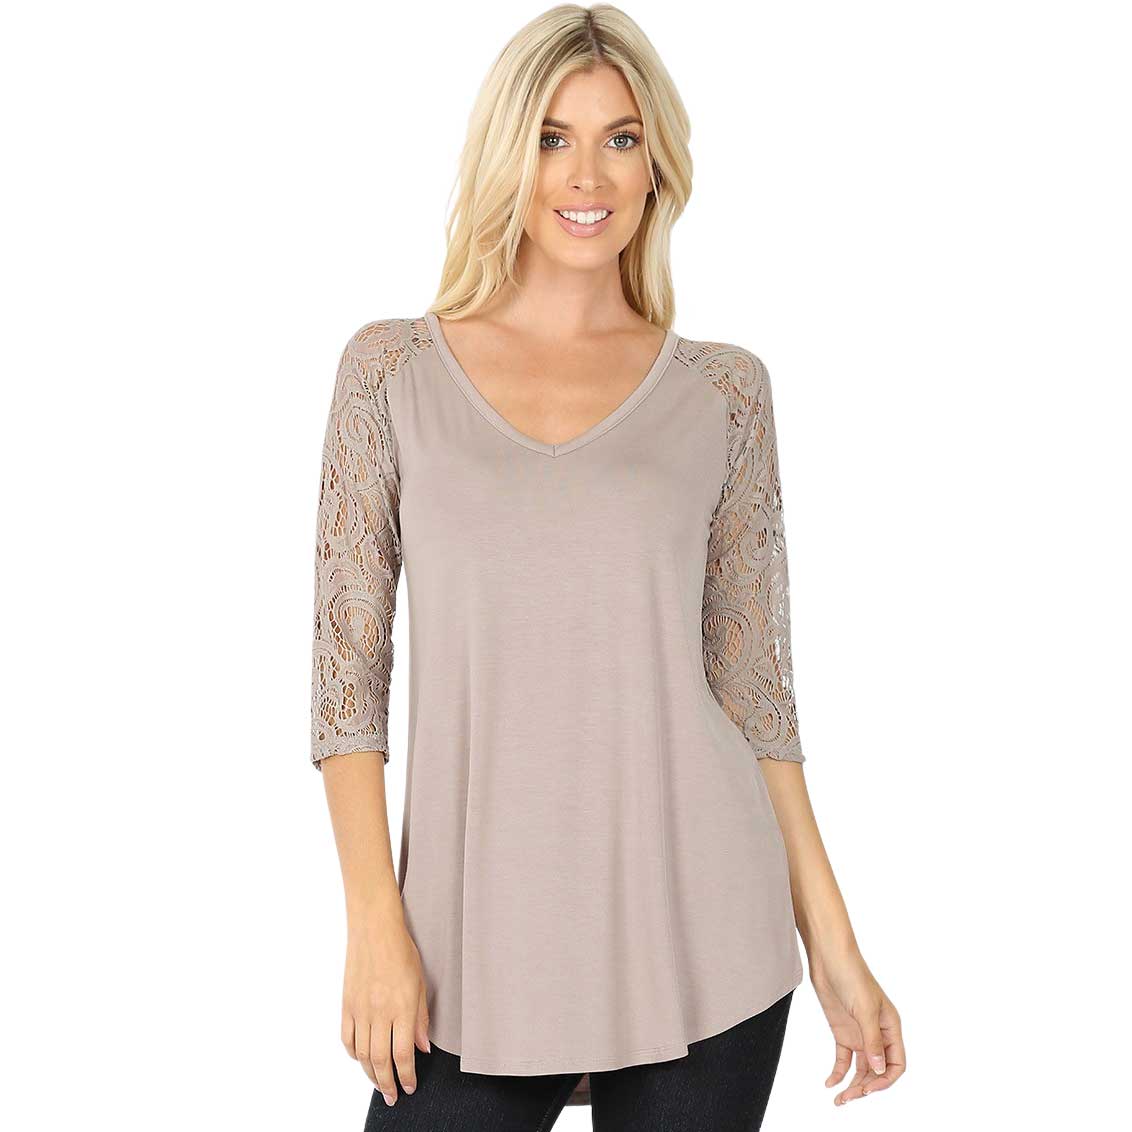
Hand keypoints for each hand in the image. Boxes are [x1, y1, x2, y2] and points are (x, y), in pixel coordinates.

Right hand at [341, 908, 430, 1106]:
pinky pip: (347, 1038)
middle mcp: (379, 1012)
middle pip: (380, 1060)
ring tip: (379, 1084)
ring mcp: (359, 1009)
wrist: (374, 928)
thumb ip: (421, 1017)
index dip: (406, 1075)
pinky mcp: (346, 1004)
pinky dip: (353, 1054)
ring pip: (362, 1054)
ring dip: (371, 1074)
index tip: (410, 1086)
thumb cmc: (401, 950)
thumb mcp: (421, 982)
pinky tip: (361, 1059)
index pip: (402, 1054)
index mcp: (402, 1007)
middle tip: (393, 1096)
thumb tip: (422, 1047)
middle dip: (388, 1083)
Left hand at [809, 946, 904, 1104]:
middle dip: (866, 1087)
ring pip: (861, 1068)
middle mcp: (877, 1034)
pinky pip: (843, 1059)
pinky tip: (830, 1083)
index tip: (869, 1089)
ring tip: (839, 1099)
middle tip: (849, 1097)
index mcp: (891, 1027)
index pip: (897, 1063)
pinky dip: (838, 1073)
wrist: (828, 958)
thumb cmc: (852, 975)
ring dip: (853, 1085)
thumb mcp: (864, 1009)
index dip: (886, 1079)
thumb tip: (879, 1069)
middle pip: (878, 1070)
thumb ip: (872, 1041)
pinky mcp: (842, 1032)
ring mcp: (860, 1034)